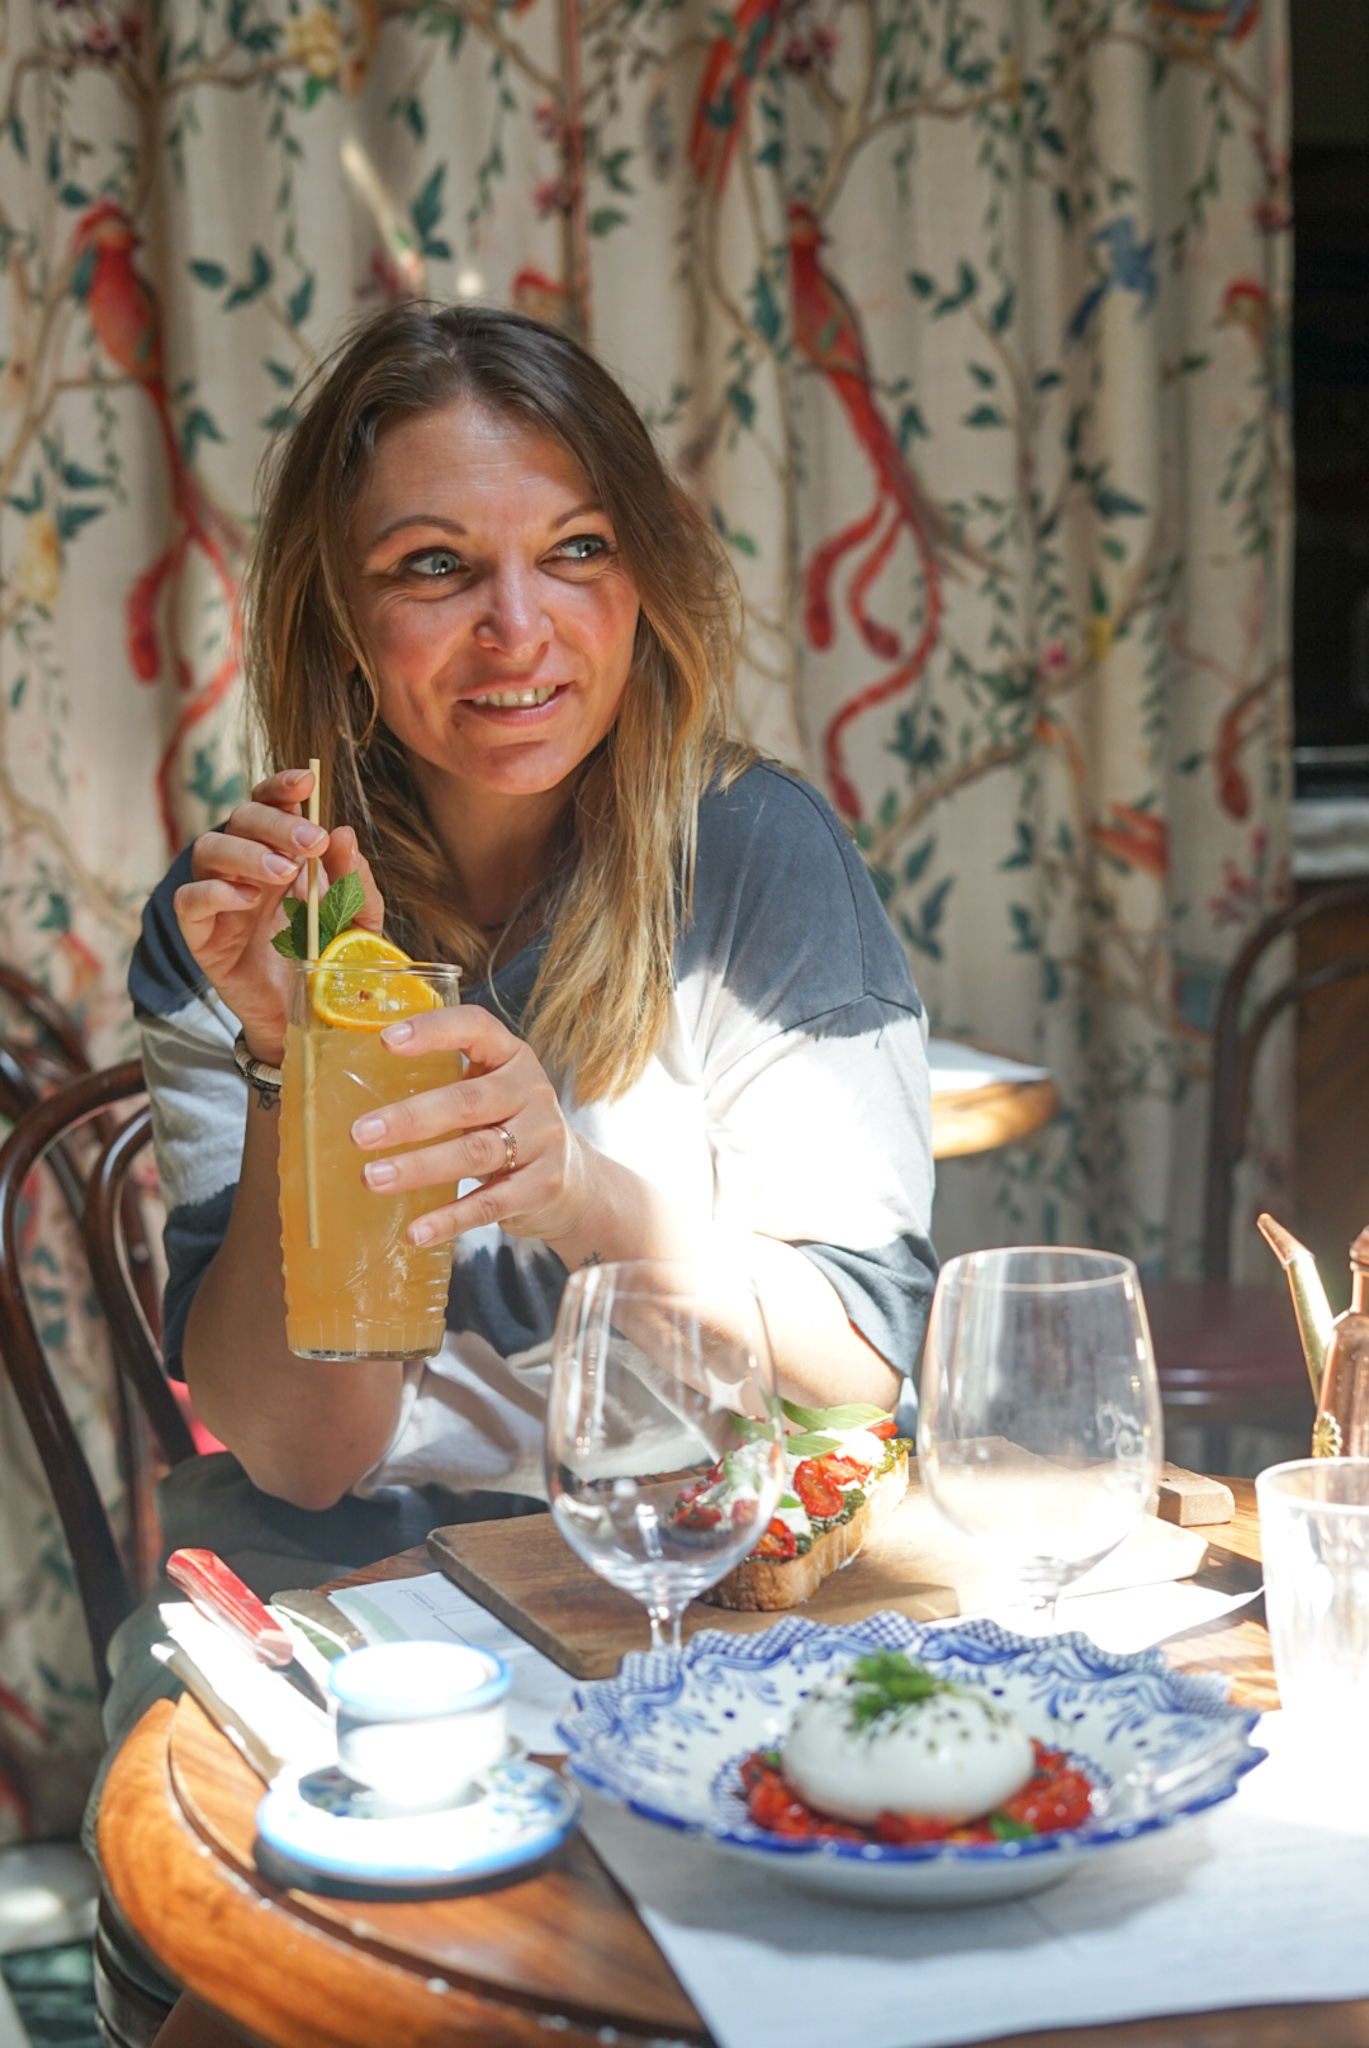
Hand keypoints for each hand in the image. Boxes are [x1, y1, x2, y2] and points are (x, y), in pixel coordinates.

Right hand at [173, 767, 384, 1064]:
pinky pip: (188, 900)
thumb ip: (356, 883)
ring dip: (247, 853)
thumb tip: (345, 834)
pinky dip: (213, 892)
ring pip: (208, 849)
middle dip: (276, 823)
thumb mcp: (358, 923)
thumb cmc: (327, 961)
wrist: (305, 1017)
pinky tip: (245, 900)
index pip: (268, 803)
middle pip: (240, 818)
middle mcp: (243, 865)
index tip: (306, 781)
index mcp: (279, 851)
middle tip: (311, 842)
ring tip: (284, 874)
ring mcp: (218, 897)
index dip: (281, 786)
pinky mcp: (201, 934)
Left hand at [349, 1004, 592, 1249]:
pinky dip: (449, 1219)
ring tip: (373, 1178)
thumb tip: (361, 1098)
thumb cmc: (510, 1128)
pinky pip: (488, 1204)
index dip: (434, 1030)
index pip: (476, 1028)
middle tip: (359, 1133)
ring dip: (418, 1168)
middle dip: (410, 1118)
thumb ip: (448, 1085)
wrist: (576, 1182)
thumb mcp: (492, 1094)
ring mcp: (542, 1141)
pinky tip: (415, 1231)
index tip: (386, 1039)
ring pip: (474, 1153)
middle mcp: (533, 1092)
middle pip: (467, 1101)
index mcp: (512, 1058)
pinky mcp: (542, 1188)